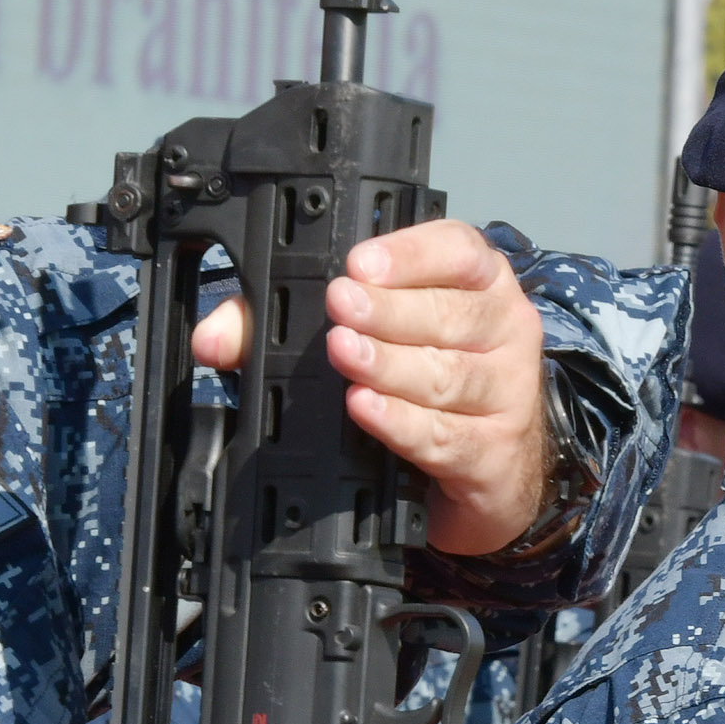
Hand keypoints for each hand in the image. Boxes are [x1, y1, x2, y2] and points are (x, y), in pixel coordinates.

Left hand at [189, 219, 551, 554]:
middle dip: (389, 310)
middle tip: (341, 306)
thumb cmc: (428, 385)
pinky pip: (445, 435)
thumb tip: (216, 338)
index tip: (359, 263)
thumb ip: (290, 325)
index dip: (410, 253)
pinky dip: (401, 423)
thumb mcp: (376, 338)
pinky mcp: (494, 452)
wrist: (490, 472)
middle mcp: (504, 330)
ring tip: (345, 355)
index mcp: (479, 284)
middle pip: (450, 314)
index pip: (458, 251)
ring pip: (447, 375)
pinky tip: (366, 408)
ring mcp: (508, 394)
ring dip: (391, 364)